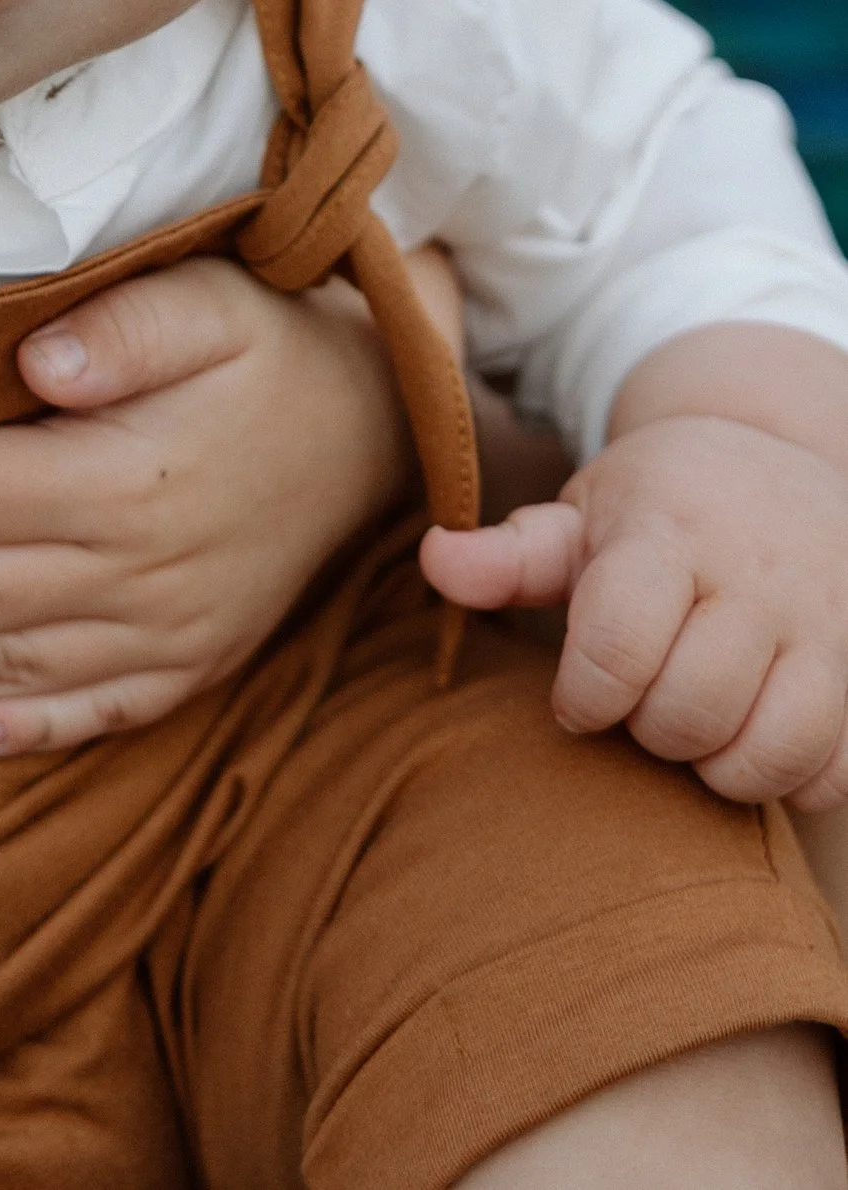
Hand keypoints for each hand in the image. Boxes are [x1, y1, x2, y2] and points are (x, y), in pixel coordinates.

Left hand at [0, 257, 426, 755]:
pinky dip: (28, 733)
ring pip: (13, 664)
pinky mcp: (195, 665)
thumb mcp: (210, 302)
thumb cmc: (269, 347)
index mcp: (129, 477)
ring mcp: (171, 632)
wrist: (381, 430)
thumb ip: (124, 328)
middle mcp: (142, 570)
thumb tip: (37, 362)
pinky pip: (100, 714)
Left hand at [423, 414, 847, 809]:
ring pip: (766, 753)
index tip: (578, 693)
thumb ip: (511, 552)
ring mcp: (826, 631)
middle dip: (645, 725)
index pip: (618, 643)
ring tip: (695, 718)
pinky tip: (756, 733)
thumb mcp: (588, 512)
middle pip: (686, 711)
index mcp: (674, 529)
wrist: (788, 464)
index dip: (584, 693)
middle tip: (643, 694)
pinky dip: (788, 780)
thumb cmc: (667, 504)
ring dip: (714, 762)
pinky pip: (831, 776)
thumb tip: (434, 562)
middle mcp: (758, 579)